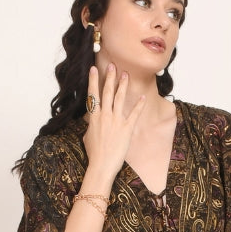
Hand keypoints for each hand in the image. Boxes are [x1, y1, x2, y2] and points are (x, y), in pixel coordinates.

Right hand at [82, 63, 145, 182]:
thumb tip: (92, 122)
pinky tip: (142, 96)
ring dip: (122, 85)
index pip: (93, 94)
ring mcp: (116, 121)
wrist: (102, 166)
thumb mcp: (88, 136)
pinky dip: (139, 105)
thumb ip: (91, 126)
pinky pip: (134, 114)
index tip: (94, 68)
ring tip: (125, 74)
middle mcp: (104, 116)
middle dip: (110, 77)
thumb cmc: (94, 154)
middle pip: (107, 92)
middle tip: (112, 65)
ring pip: (119, 98)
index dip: (93, 80)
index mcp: (94, 117)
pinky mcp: (126, 129)